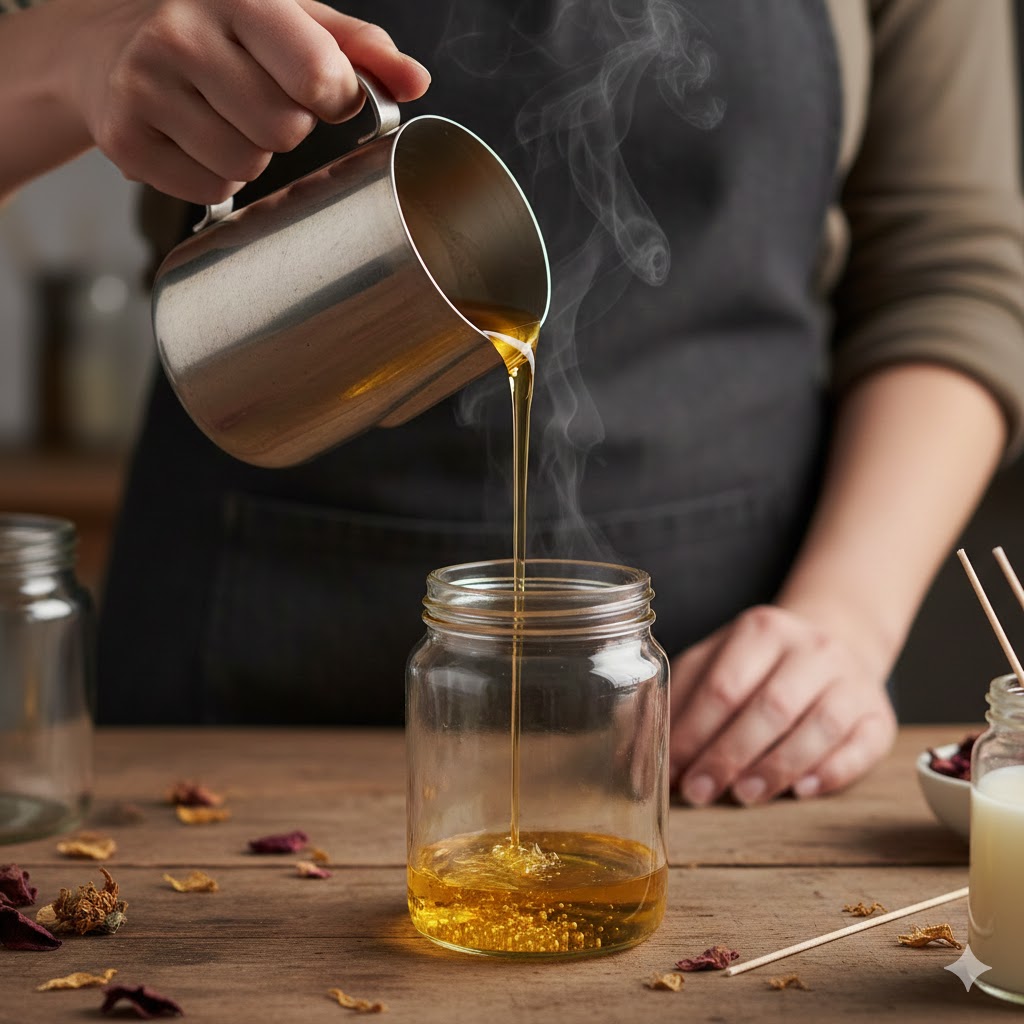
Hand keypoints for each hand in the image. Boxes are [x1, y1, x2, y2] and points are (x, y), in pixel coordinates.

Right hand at [57, 0, 429, 203]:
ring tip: (223, 119)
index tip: (321, 91)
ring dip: (251, 156)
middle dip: (287, 127)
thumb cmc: (216, 31)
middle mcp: (182, 33)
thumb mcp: (290, 19)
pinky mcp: (125, 138)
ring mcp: (145, 86)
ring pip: (248, 167)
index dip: (334, 97)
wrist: (104, 42)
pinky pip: (211, 190)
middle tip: (258, 101)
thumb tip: (416, 81)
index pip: (318, 74)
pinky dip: (215, 178)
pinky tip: (195, 140)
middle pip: (285, 131)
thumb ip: (359, 48)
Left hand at [669, 604, 896, 805]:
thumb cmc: (759, 663)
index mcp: (762, 630)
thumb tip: (647, 752)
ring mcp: (851, 680)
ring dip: (777, 768)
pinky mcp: (879, 714)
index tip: (673, 770)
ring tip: (743, 795)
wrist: (836, 641)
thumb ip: (682, 698)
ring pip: (819, 727)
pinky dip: (832, 772)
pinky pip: (861, 746)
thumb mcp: (715, 661)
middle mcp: (812, 649)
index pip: (724, 687)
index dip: (695, 734)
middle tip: (700, 791)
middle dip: (729, 756)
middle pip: (770, 707)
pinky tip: (801, 791)